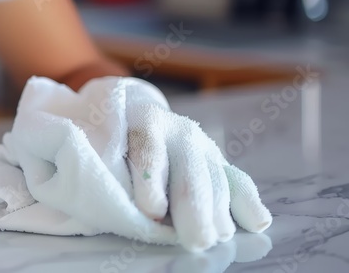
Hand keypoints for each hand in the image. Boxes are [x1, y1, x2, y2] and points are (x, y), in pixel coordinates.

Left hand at [90, 77, 272, 250]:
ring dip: (217, 215)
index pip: (149, 151)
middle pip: (191, 174)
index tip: (151, 210)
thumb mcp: (104, 147)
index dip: (151, 181)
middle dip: (194, 209)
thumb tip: (114, 202)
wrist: (135, 119)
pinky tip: (255, 223)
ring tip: (212, 238)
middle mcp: (179, 131)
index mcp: (143, 121)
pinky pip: (239, 184)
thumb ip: (112, 170)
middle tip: (195, 240)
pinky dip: (248, 204)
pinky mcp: (220, 164)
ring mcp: (204, 147)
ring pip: (216, 183)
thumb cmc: (112, 145)